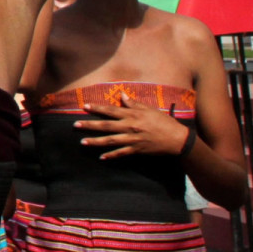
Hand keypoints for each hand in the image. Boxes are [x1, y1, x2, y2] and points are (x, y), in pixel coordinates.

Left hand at [76, 99, 196, 159]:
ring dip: (95, 141)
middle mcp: (130, 127)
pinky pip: (121, 153)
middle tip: (75, 125)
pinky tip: (101, 157)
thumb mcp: (150, 109)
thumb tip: (122, 95)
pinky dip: (111, 155)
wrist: (177, 139)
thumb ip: (134, 103)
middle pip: (106, 125)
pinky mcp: (137, 149)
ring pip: (110, 141)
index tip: (84, 106)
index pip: (111, 110)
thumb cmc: (164, 122)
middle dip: (90, 125)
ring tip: (82, 142)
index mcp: (133, 115)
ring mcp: (132, 139)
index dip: (97, 108)